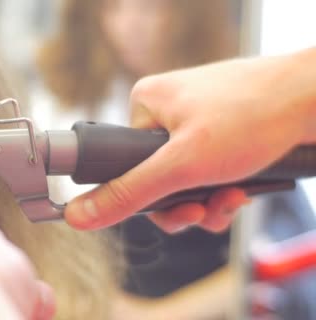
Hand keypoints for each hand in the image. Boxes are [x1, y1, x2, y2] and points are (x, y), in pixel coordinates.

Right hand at [66, 49, 315, 231]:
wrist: (315, 97)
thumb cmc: (254, 114)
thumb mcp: (182, 165)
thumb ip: (128, 193)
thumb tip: (78, 215)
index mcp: (145, 104)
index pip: (124, 166)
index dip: (146, 198)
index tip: (175, 209)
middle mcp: (167, 110)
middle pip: (156, 178)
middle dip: (183, 204)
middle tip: (204, 210)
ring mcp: (195, 120)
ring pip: (184, 179)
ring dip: (206, 201)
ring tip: (230, 198)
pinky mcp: (221, 131)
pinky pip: (207, 171)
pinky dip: (221, 188)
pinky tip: (240, 189)